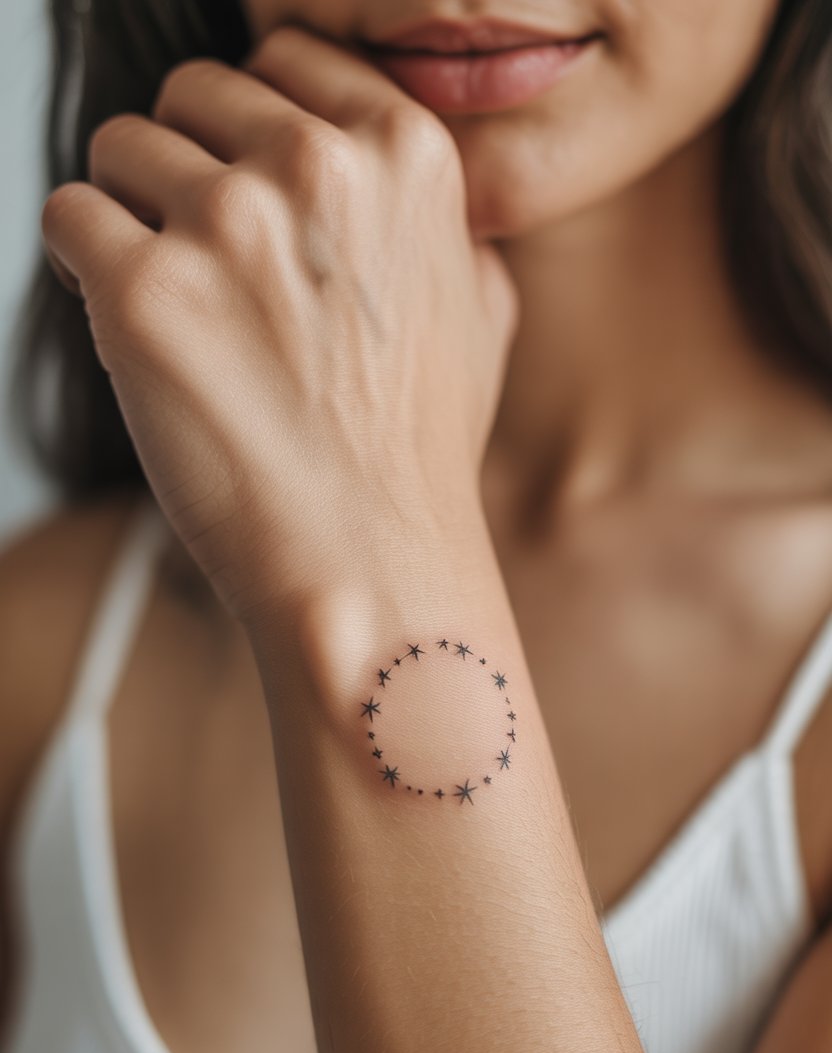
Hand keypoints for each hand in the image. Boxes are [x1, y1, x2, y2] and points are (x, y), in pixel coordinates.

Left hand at [40, 24, 518, 626]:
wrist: (370, 565)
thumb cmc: (414, 459)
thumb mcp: (480, 317)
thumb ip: (442, 225)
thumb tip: (401, 188)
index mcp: (405, 155)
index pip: (286, 59)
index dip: (256, 129)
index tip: (250, 186)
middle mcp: (317, 169)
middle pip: (193, 95)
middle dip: (191, 167)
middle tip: (211, 260)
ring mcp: (226, 226)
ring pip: (120, 147)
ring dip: (136, 217)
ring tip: (182, 307)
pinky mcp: (144, 293)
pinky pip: (68, 217)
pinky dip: (86, 267)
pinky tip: (136, 327)